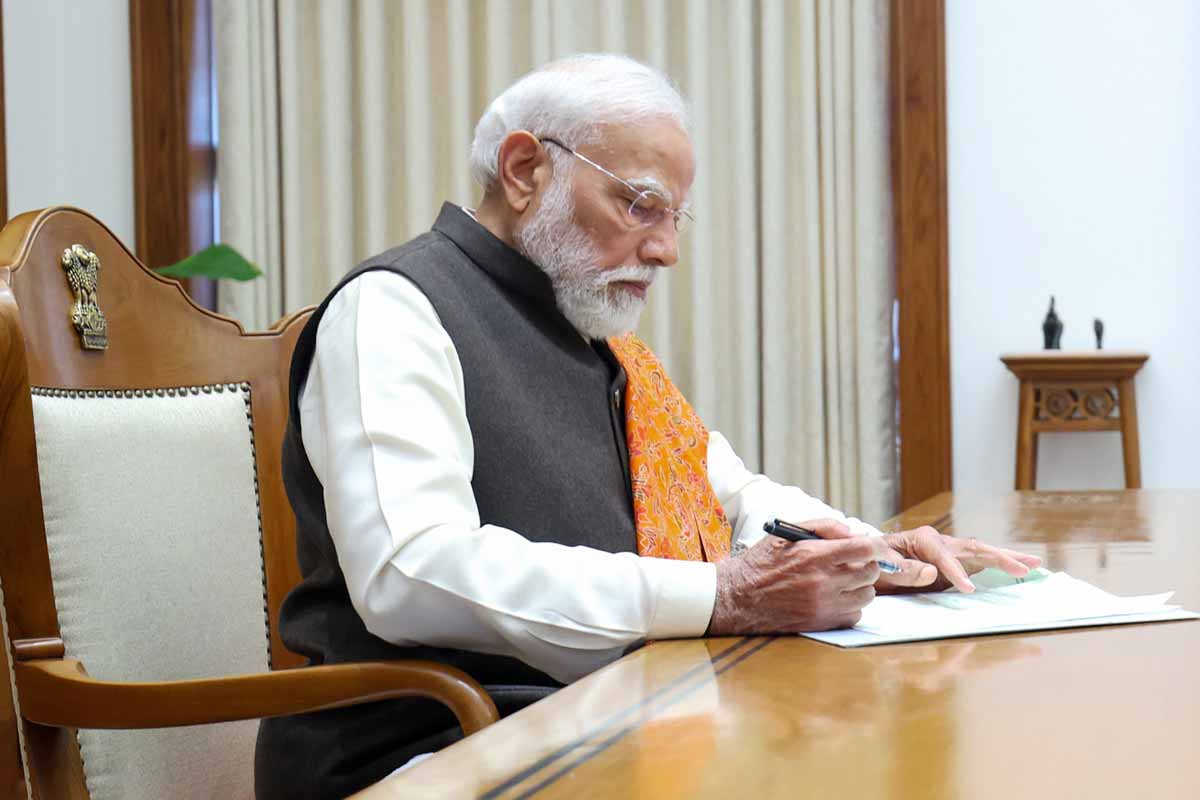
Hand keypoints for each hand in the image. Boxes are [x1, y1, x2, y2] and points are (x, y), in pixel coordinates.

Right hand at [708, 519, 893, 634]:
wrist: (738, 598)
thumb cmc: (761, 564)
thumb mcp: (785, 533)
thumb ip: (822, 526)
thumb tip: (851, 532)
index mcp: (814, 555)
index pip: (864, 549)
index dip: (875, 546)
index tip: (875, 547)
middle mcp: (822, 582)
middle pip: (871, 572)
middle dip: (866, 564)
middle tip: (852, 563)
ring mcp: (824, 605)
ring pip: (867, 595)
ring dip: (859, 586)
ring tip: (841, 581)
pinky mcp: (822, 624)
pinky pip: (855, 615)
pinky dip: (850, 606)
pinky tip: (833, 599)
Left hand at [875, 526, 1042, 593]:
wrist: (870, 561)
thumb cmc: (872, 562)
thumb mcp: (880, 566)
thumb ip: (903, 570)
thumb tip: (933, 572)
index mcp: (922, 540)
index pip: (943, 556)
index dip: (955, 572)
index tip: (967, 589)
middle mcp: (941, 543)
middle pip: (974, 549)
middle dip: (1000, 558)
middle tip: (1025, 567)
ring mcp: (951, 552)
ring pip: (983, 554)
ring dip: (1009, 559)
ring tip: (1035, 564)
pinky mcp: (956, 564)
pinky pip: (981, 565)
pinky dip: (1001, 566)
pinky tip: (1022, 570)